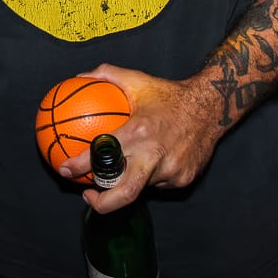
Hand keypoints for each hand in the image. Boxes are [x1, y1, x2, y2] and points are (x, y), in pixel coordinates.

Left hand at [57, 64, 222, 213]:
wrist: (211, 107)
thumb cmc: (170, 94)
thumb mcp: (137, 80)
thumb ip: (106, 75)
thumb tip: (79, 77)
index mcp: (140, 131)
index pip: (103, 155)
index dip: (80, 166)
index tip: (65, 169)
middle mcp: (155, 154)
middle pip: (124, 193)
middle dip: (102, 203)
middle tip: (87, 196)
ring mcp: (171, 170)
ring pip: (141, 186)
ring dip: (128, 180)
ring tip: (117, 173)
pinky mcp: (183, 179)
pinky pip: (159, 184)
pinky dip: (149, 176)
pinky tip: (147, 165)